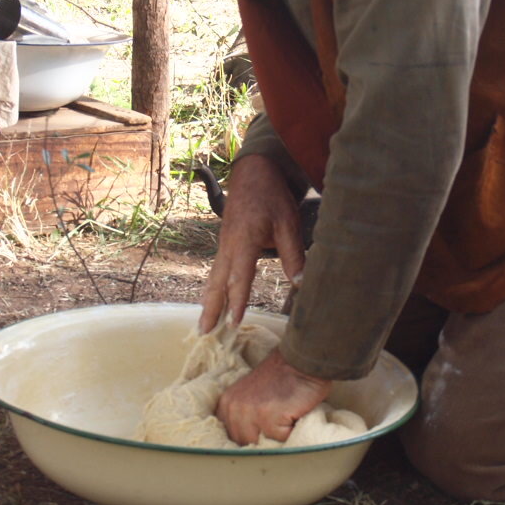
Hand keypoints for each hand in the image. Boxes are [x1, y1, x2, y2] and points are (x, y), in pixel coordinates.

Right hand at [199, 154, 305, 333]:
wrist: (253, 171)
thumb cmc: (272, 196)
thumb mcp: (288, 223)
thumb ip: (293, 254)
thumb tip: (300, 283)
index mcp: (244, 241)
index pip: (240, 277)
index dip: (237, 302)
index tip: (234, 324)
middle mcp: (228, 245)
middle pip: (218, 283)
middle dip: (211, 309)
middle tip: (205, 333)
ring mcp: (224, 244)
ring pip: (214, 278)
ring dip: (209, 301)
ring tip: (204, 324)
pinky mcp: (225, 242)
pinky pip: (216, 270)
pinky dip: (212, 288)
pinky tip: (211, 299)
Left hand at [216, 349, 332, 444]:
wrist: (300, 361)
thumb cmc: (281, 378)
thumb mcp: (250, 394)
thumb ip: (242, 414)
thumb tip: (246, 442)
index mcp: (226, 404)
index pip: (231, 436)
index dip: (250, 436)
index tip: (263, 427)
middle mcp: (233, 409)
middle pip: (246, 444)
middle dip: (264, 438)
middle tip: (279, 419)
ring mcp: (250, 413)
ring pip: (262, 444)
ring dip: (278, 435)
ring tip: (285, 416)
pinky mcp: (268, 417)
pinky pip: (281, 440)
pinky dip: (291, 431)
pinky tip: (293, 413)